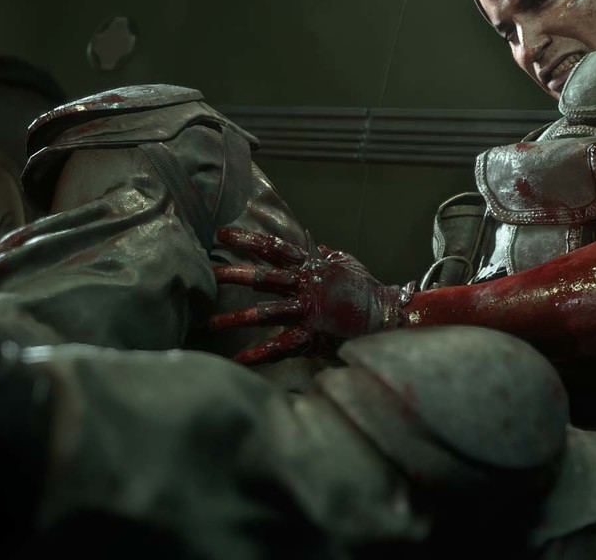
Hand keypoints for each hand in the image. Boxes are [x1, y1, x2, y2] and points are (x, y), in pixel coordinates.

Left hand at [211, 228, 410, 363]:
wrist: (388, 315)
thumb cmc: (368, 290)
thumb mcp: (348, 263)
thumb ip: (328, 256)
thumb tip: (317, 246)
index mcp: (310, 267)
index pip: (273, 248)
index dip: (247, 239)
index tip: (221, 234)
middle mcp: (305, 286)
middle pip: (263, 276)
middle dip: (233, 273)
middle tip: (207, 271)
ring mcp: (307, 311)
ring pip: (265, 312)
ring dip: (236, 318)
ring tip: (211, 323)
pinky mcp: (312, 335)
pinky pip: (280, 347)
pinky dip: (258, 355)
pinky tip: (237, 361)